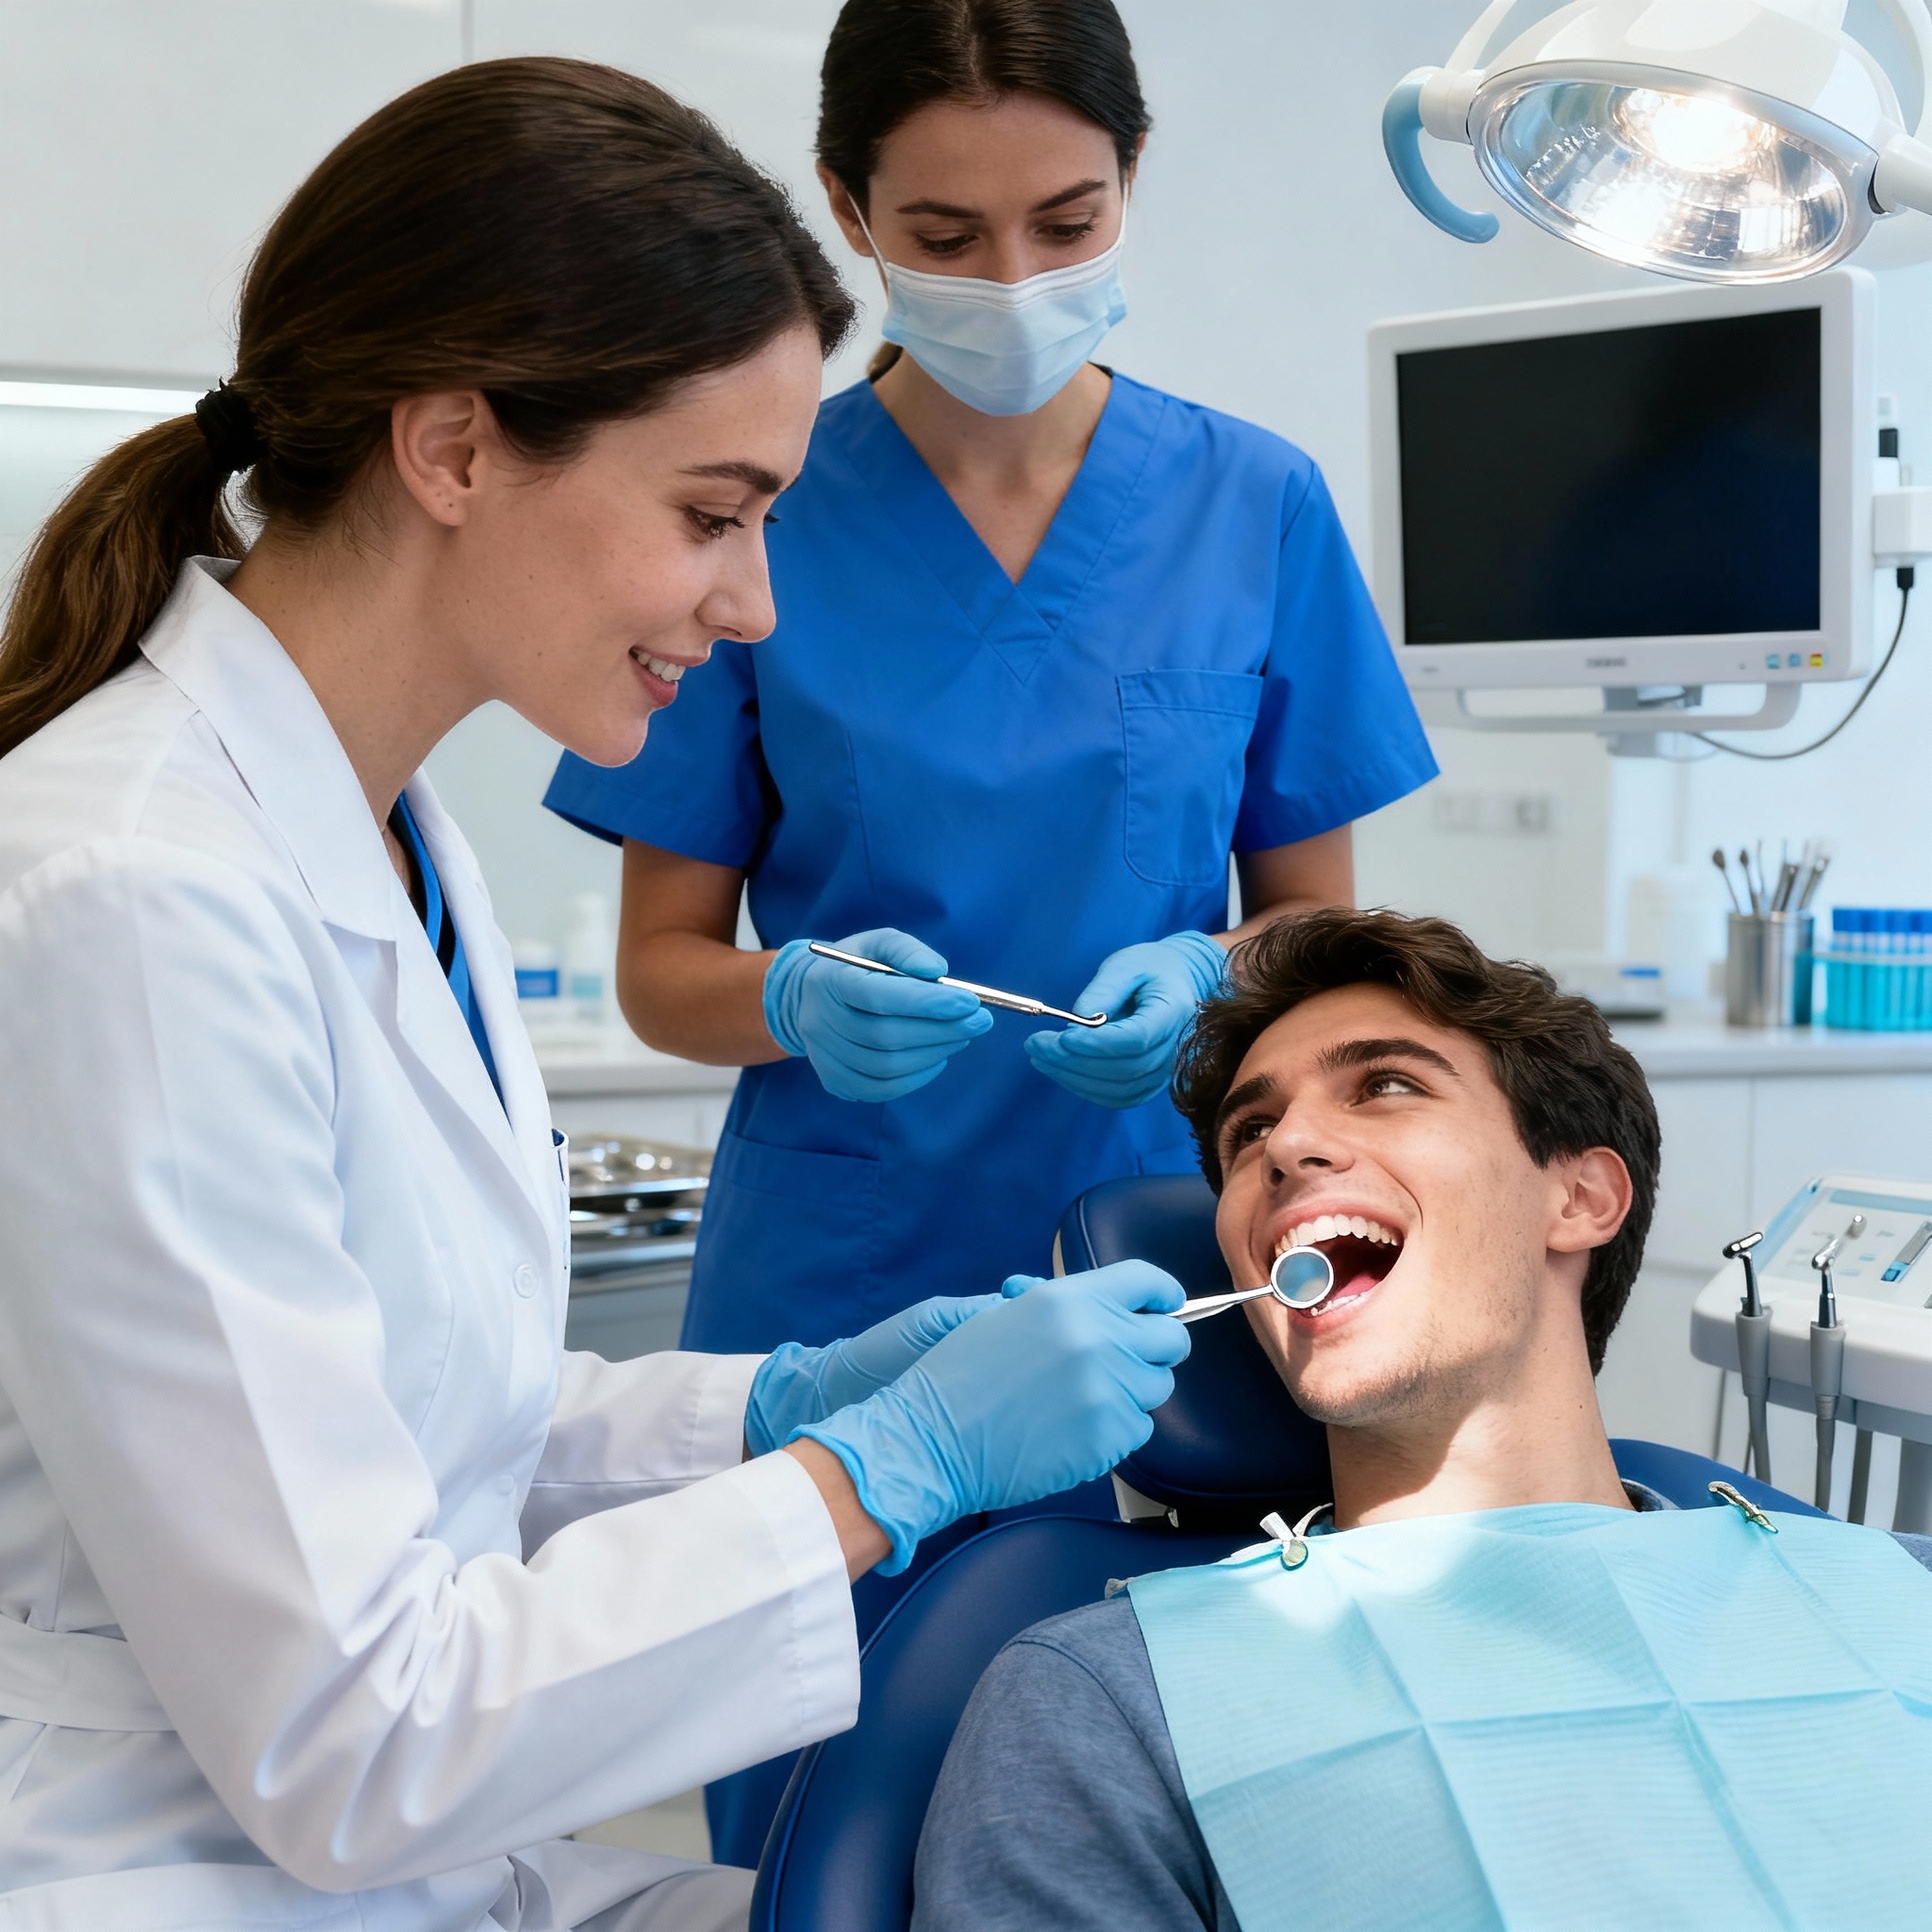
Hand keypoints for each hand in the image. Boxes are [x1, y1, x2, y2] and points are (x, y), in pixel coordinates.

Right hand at [763, 929, 992, 1103]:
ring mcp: (825, 1056)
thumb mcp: (878, 942)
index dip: (927, 1002)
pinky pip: (880, 1090)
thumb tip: (939, 973)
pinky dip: (917, 1077)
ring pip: (886, 1067)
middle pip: (885, 1037)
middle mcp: (821, 1022)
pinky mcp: (834, 1081)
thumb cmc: (856, 965)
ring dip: (934, 1053)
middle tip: (980, 1021)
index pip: (877, 997)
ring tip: (962, 1036)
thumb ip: (907, 951)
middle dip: (942, 1030)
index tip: (970, 1001)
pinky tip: (937, 1058)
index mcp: (830, 981)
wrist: (810, 997)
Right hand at [795, 1261, 1189, 1572]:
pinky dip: (1116, 1429)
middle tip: (1125, 1360)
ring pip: (1157, 1387)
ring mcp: (1109, 1392)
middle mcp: (1099, 1340)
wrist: (932, 1439)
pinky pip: (1138, 1428)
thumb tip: (1104, 1307)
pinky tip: (1075, 1428)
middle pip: (1172, 1338)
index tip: (1160, 1306)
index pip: (1147, 1281)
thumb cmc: (959, 1375)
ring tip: (1084, 1399)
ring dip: (1131, 1391)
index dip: (1161, 1293)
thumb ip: (1065, 1306)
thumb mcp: (1007, 1315)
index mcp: (1070, 1300)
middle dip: (1152, 1347)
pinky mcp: (1109, 1439)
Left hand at [1023, 932, 1226, 1108]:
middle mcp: (1174, 1050)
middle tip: (1035, 1044)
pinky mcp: (1149, 1084)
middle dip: (1073, 1061)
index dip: (1096, 1043)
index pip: (1136, 1039)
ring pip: (1118, 1090)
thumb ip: (1104, 990)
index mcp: (1171, 1014)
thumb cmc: (1150, 970)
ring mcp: (1164, 1072)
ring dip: (1073, 1078)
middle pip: (1124, 1070)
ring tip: (1040, 1057)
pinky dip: (1084, 1087)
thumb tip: (1076, 1024)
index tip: (1061, 1036)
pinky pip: (1117, 1097)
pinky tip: (1060, 1069)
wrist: (1178, 984)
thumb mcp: (1126, 965)